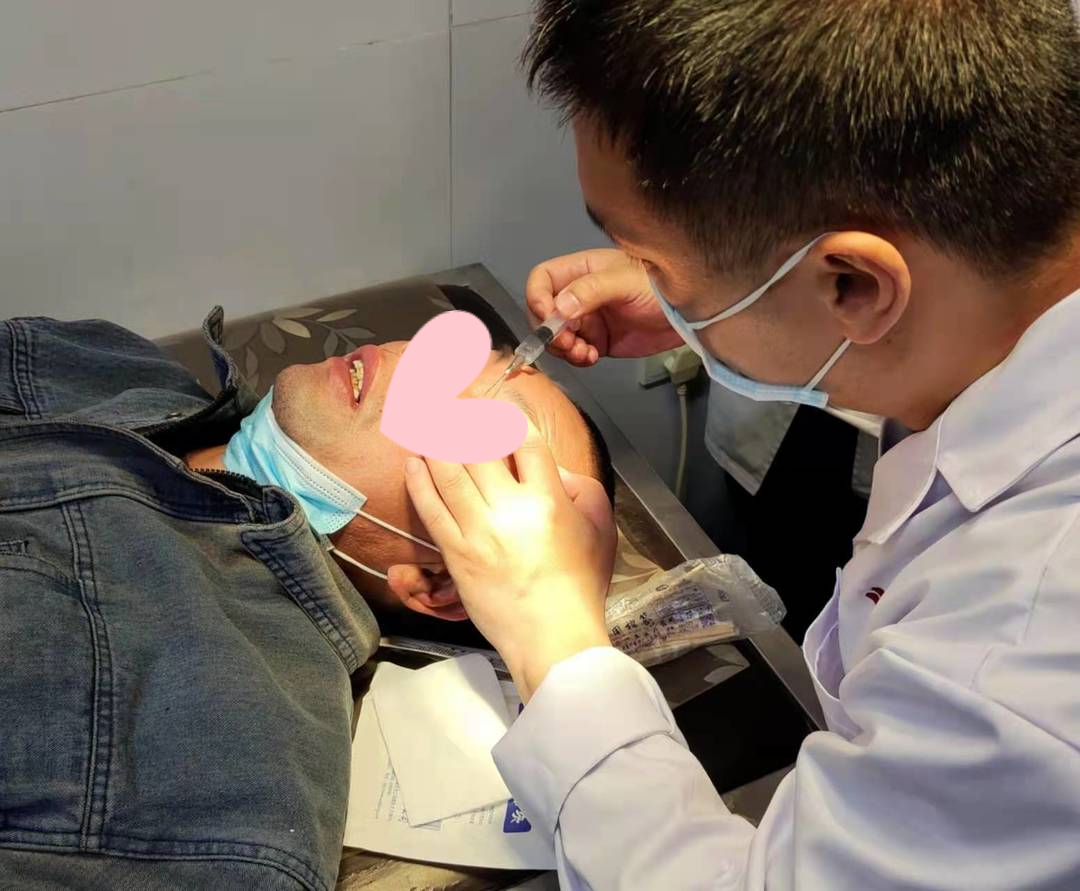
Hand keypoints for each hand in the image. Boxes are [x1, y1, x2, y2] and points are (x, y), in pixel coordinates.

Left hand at [401, 424, 617, 700]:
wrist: (553, 637)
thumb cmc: (580, 584)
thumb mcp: (598, 527)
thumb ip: (577, 487)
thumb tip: (548, 466)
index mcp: (549, 500)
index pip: (523, 441)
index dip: (505, 416)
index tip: (493, 406)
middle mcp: (510, 509)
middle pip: (478, 448)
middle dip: (460, 419)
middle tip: (447, 402)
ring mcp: (479, 531)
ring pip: (448, 472)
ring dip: (434, 441)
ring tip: (425, 422)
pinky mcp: (456, 554)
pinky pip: (431, 508)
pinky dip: (419, 480)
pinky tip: (414, 461)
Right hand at [525, 248, 684, 365]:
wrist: (687, 314)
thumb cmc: (661, 286)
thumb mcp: (626, 282)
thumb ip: (591, 290)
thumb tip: (560, 307)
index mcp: (582, 270)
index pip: (543, 279)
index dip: (537, 297)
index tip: (549, 317)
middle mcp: (579, 294)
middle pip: (543, 312)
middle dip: (550, 330)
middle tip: (568, 342)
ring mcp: (588, 318)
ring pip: (556, 336)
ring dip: (563, 348)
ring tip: (583, 352)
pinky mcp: (598, 341)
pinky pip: (575, 352)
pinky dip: (577, 358)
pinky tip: (592, 356)